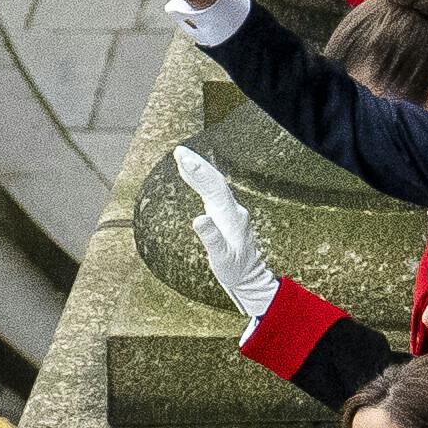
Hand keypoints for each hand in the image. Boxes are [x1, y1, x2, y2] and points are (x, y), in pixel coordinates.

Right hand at [172, 146, 266, 306]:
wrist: (249, 277)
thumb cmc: (235, 270)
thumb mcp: (222, 259)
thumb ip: (212, 238)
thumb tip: (198, 219)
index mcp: (232, 217)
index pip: (215, 189)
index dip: (200, 173)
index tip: (185, 159)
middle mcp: (233, 210)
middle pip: (215, 181)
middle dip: (197, 165)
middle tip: (179, 151)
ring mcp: (230, 210)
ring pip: (213, 184)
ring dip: (197, 170)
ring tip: (180, 155)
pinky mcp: (225, 214)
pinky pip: (211, 192)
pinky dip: (199, 181)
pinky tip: (188, 174)